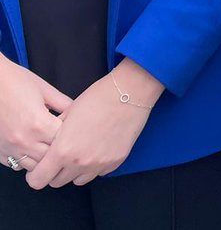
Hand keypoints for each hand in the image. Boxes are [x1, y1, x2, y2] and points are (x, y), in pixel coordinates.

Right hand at [0, 56, 71, 172]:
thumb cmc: (14, 82)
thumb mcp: (44, 89)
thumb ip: (63, 103)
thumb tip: (78, 113)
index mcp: (39, 123)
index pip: (64, 141)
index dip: (72, 136)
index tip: (74, 130)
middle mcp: (24, 140)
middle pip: (51, 158)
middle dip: (59, 150)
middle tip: (63, 140)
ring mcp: (9, 148)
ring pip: (34, 166)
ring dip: (43, 158)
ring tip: (47, 145)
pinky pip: (16, 165)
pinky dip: (26, 160)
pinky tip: (31, 147)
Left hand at [26, 59, 162, 188]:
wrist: (129, 93)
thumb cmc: (97, 98)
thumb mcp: (67, 114)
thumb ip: (54, 135)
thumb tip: (47, 146)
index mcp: (62, 150)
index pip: (38, 180)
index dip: (35, 175)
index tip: (39, 168)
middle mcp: (80, 162)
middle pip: (57, 182)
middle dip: (55, 172)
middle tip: (61, 156)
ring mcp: (99, 164)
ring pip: (78, 180)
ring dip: (75, 171)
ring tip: (81, 151)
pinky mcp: (116, 162)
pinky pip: (98, 172)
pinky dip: (95, 165)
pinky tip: (98, 147)